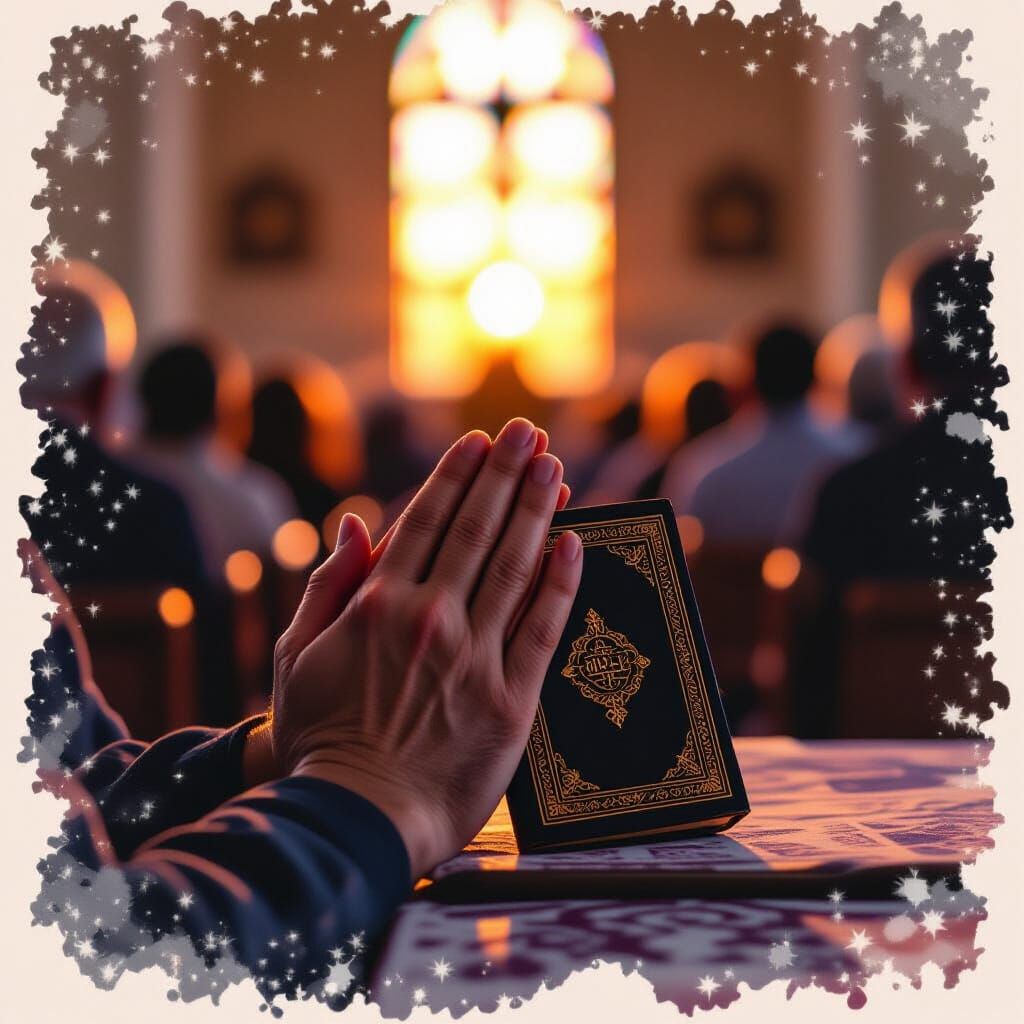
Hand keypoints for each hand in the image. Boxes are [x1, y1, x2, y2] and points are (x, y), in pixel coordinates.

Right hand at [269, 419, 582, 878]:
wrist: (356, 818)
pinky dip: (560, 583)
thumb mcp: (297, 654)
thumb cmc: (320, 737)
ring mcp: (473, 658)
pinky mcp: (509, 700)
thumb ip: (329, 584)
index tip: (480, 441)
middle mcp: (430, 620)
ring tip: (554, 468)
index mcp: (378, 604)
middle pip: (476, 530)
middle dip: (505, 474)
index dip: (457, 475)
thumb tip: (356, 520)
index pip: (426, 521)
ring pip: (513, 567)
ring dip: (536, 511)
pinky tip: (574, 543)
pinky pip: (542, 629)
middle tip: (529, 432)